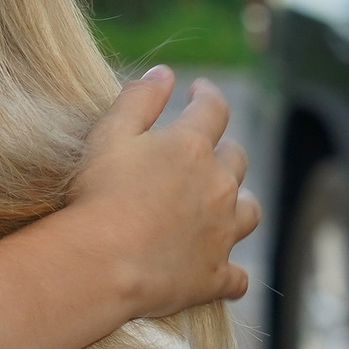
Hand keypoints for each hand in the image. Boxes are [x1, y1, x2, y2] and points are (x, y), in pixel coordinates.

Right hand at [63, 67, 258, 318]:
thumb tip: (164, 72)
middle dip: (224, 151)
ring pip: (249, 212)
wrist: (101, 264)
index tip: (199, 90)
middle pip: (236, 160)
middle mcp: (219, 187)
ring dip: (239, 204)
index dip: (207, 96)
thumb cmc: (98, 196)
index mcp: (192, 148)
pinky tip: (222, 272)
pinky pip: (236, 276)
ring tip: (226, 204)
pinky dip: (231, 272)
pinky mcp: (215, 276)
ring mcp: (222, 234)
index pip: (213, 109)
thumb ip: (138, 99)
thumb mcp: (108, 136)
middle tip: (209, 150)